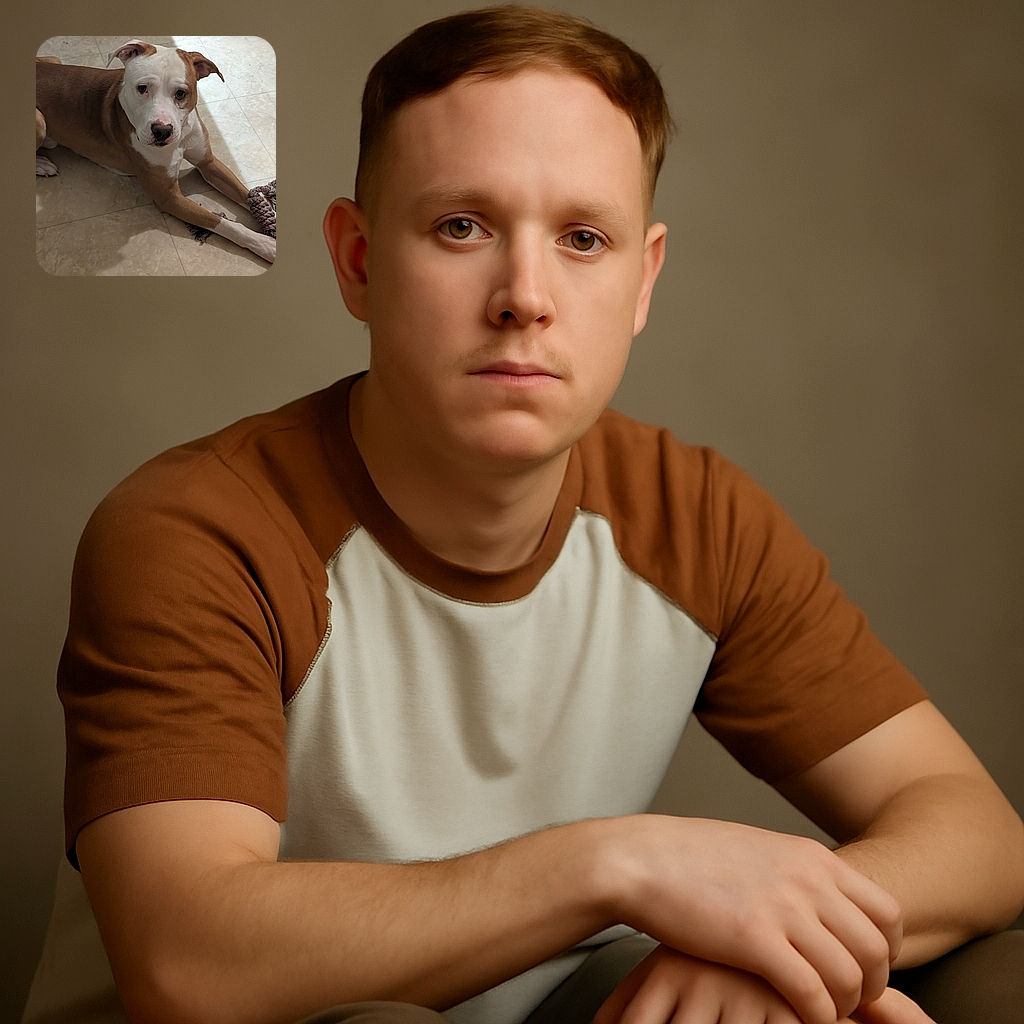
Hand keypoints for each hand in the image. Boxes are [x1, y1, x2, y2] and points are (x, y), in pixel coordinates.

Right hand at [603, 816, 902, 1023]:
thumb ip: (796, 873)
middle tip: (847, 1001)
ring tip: (821, 1013)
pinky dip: (816, 1017)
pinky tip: (800, 1019)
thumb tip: (821, 901)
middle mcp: (807, 879)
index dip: (885, 950)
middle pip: (876, 948)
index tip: (863, 969)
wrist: (640, 858)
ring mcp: (783, 908)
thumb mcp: (758, 850)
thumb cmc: (689, 858)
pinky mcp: (754, 939)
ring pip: (849, 976)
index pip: (887, 911)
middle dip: (871, 985)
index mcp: (811, 856)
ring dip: (843, 1006)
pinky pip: (812, 994)